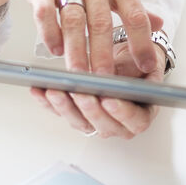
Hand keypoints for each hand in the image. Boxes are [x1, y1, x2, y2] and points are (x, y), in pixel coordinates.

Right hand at [0, 0, 160, 75]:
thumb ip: (137, 7)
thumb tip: (161, 25)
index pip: (135, 15)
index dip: (142, 42)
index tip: (145, 66)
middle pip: (101, 23)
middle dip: (102, 55)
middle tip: (104, 81)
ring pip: (74, 21)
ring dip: (76, 51)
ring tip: (78, 75)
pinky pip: (45, 12)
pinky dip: (50, 34)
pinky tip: (55, 50)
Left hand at [30, 39, 166, 138]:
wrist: (127, 61)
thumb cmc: (137, 63)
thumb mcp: (146, 60)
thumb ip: (136, 67)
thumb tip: (128, 66)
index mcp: (142, 112)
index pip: (135, 121)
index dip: (122, 113)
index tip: (109, 99)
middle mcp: (119, 123)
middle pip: (104, 125)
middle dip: (89, 109)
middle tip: (79, 93)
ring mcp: (97, 121)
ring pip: (80, 121)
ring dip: (65, 107)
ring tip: (55, 91)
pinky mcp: (78, 114)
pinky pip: (62, 113)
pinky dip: (48, 103)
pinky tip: (39, 90)